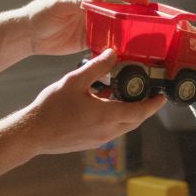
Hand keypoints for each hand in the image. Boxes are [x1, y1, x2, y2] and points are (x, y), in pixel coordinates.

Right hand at [15, 49, 163, 154]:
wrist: (33, 133)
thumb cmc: (51, 108)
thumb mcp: (74, 81)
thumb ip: (96, 67)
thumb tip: (112, 53)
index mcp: (107, 116)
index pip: (141, 111)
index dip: (154, 104)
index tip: (162, 96)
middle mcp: (107, 131)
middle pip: (135, 121)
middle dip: (144, 108)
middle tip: (147, 93)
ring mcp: (99, 139)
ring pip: (123, 126)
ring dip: (128, 113)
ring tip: (124, 95)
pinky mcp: (91, 142)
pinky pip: (111, 130)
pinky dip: (115, 118)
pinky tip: (104, 104)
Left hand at [20, 0, 148, 55]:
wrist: (29, 34)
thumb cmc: (41, 13)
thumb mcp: (58, 4)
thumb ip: (77, 1)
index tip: (144, 0)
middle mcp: (93, 5)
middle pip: (119, 6)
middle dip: (135, 11)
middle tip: (151, 18)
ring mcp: (92, 22)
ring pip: (115, 24)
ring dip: (128, 29)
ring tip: (144, 35)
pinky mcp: (89, 38)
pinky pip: (107, 40)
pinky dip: (116, 44)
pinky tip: (126, 50)